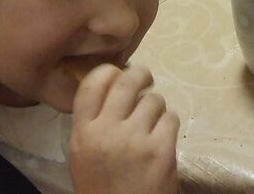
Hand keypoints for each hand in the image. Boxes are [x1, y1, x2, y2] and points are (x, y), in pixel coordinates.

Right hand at [69, 64, 179, 193]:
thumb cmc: (103, 188)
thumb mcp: (84, 155)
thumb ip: (93, 123)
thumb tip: (112, 85)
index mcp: (82, 134)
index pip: (92, 84)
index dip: (107, 71)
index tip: (117, 72)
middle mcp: (106, 132)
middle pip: (127, 81)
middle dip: (140, 76)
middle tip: (145, 80)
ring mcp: (135, 139)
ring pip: (154, 100)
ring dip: (156, 108)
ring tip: (152, 125)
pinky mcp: (161, 149)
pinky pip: (171, 118)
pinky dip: (169, 125)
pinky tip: (162, 139)